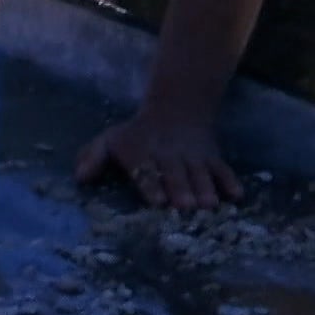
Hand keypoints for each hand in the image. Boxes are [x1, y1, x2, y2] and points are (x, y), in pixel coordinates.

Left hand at [75, 107, 243, 210]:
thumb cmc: (137, 134)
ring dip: (205, 189)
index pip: (145, 172)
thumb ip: (93, 157)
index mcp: (142, 154)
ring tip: (208, 205)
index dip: (151, 186)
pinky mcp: (212, 158)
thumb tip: (78, 178)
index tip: (158, 201)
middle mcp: (169, 157)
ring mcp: (193, 158)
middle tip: (186, 206)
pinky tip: (236, 195)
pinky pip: (222, 169)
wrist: (176, 109)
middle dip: (181, 189)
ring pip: (200, 174)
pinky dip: (230, 181)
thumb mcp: (110, 139)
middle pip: (175, 174)